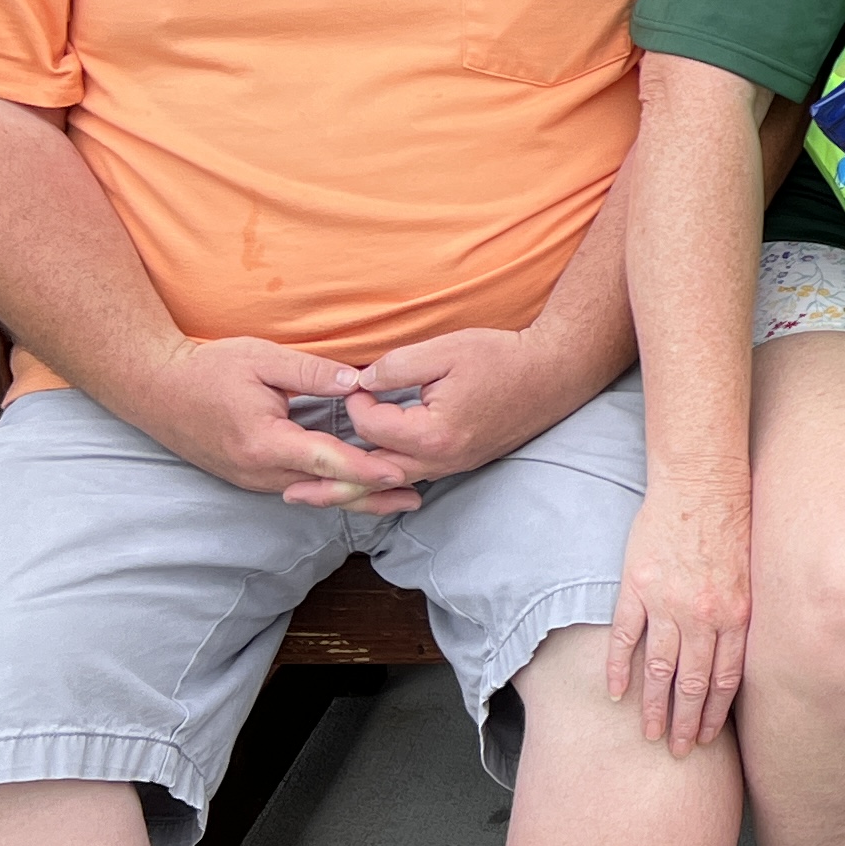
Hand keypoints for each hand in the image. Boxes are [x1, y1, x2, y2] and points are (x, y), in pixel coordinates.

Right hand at [123, 335, 419, 510]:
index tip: (401, 474)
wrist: (154, 389)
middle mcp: (257, 470)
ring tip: (395, 498)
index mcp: (264, 441)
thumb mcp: (262, 359)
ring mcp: (250, 478)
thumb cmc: (208, 369)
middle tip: (414, 498)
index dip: (366, 469)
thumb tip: (356, 382)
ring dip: (352, 496)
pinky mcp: (247, 477)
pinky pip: (296, 488)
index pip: (326, 462)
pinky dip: (328, 490)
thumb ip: (311, 372)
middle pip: (324, 489)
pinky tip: (354, 487)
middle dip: (370, 495)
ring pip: (311, 494)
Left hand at [338, 325, 581, 485]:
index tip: (357, 382)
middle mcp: (442, 460)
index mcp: (434, 433)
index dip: (356, 402)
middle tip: (291, 491)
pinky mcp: (460, 462)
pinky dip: (383, 480)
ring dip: (353, 490)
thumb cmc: (503, 357)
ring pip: (392, 483)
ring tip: (316, 496)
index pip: (372, 427)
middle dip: (331, 483)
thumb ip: (397, 366)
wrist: (554, 373)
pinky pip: (413, 477)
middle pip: (373, 476)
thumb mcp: (446, 350)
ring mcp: (453, 465)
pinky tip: (366, 478)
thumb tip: (361, 381)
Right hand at [604, 478, 748, 754]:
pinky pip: (625, 638)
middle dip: (687, 723)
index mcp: (736, 613)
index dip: (717, 712)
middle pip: (694, 683)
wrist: (701, 482)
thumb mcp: (751, 573)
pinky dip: (619, 669)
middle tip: (680, 752)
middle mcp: (703, 615)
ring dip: (655, 707)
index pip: (727, 678)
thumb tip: (739, 652)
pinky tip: (616, 694)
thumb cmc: (732, 522)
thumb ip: (742, 613)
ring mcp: (667, 603)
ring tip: (651, 735)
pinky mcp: (637, 589)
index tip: (709, 736)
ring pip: (660, 669)